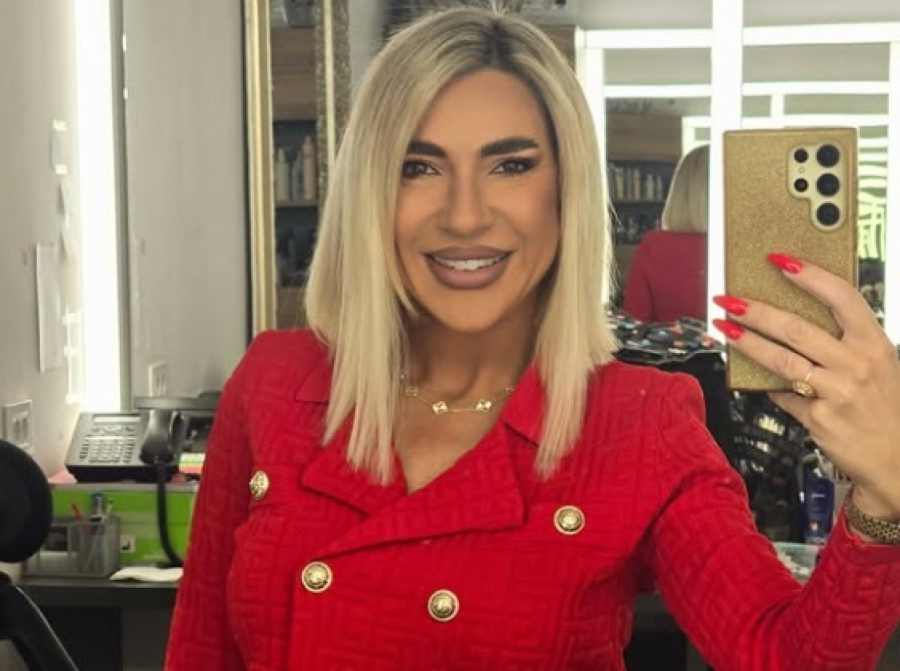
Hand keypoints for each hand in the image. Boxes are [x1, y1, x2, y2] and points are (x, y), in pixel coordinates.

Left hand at [712, 253, 899, 519]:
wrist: (899, 460)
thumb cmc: (886, 410)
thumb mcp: (880, 368)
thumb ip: (844, 347)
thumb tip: (794, 328)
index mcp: (875, 345)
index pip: (842, 297)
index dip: (809, 275)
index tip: (780, 261)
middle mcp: (857, 365)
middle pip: (797, 328)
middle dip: (756, 311)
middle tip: (729, 300)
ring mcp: (837, 393)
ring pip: (781, 359)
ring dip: (746, 342)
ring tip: (724, 328)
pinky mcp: (819, 418)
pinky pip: (784, 395)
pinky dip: (768, 386)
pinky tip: (754, 379)